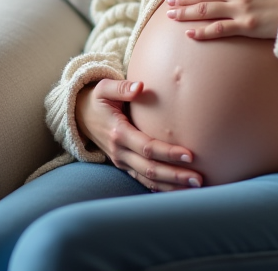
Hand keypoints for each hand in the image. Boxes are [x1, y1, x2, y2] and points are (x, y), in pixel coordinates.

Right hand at [74, 80, 202, 191]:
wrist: (79, 116)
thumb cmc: (97, 100)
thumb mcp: (104, 89)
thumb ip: (122, 87)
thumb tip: (140, 87)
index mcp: (118, 133)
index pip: (147, 148)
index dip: (168, 153)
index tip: (189, 154)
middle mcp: (119, 152)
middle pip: (150, 169)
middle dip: (175, 175)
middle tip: (198, 179)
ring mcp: (121, 162)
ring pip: (148, 180)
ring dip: (171, 186)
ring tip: (194, 187)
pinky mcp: (124, 166)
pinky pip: (143, 181)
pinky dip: (161, 188)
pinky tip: (179, 190)